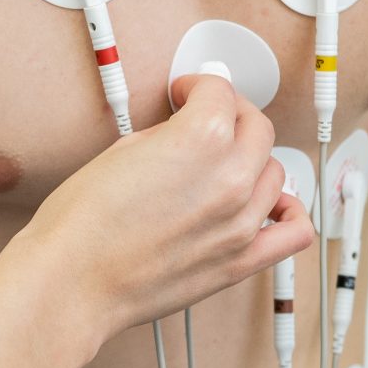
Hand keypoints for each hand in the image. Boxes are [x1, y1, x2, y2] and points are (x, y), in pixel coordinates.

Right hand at [17, 72, 312, 336]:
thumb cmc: (82, 224)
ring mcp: (241, 223)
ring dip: (253, 160)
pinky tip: (272, 204)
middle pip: (257, 127)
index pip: (220, 93)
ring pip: (275, 172)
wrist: (72, 281)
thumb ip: (167, 135)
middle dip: (232, 115)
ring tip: (228, 165)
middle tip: (210, 120)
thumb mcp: (121, 151)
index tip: (188, 94)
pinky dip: (291, 212)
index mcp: (201, 140)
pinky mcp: (241, 261)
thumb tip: (183, 134)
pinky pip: (295, 231)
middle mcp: (230, 179)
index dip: (198, 86)